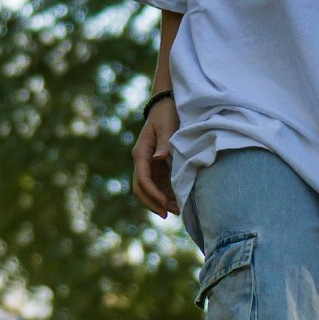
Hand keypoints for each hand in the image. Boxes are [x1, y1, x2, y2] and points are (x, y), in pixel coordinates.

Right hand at [131, 98, 180, 216]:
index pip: (143, 179)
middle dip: (153, 203)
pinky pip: (159, 184)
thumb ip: (165, 143)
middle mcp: (142, 161)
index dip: (152, 194)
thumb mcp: (167, 126)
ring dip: (160, 201)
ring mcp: (149, 165)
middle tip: (168, 214)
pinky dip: (166, 194)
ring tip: (177, 211)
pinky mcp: (157, 166)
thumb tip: (159, 159)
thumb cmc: (166, 114)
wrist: (166, 105)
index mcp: (140, 153)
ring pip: (150, 189)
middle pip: (141, 189)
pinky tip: (178, 201)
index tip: (165, 203)